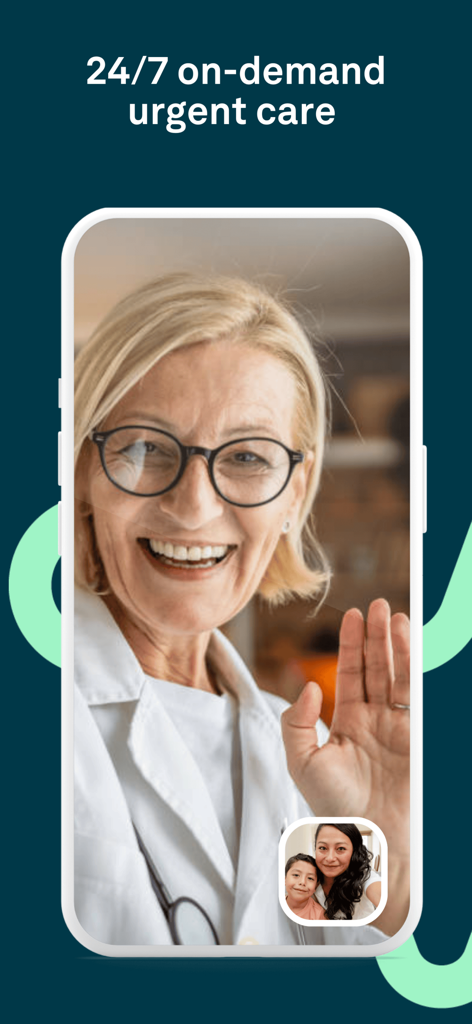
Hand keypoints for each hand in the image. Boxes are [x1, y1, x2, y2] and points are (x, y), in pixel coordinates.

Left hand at [281, 599, 409, 855]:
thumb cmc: (334, 808)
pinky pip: (417, 696)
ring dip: (398, 646)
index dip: (353, 644)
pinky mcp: (418, 737)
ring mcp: (400, 729)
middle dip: (377, 636)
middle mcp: (376, 721)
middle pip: (378, 668)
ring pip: (400, 677)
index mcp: (348, 723)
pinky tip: (413, 646)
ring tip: (395, 615)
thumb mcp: (302, 764)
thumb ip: (298, 723)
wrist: (371, 840)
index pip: (353, 674)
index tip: (354, 615)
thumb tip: (310, 686)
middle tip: (377, 605)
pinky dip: (417, 669)